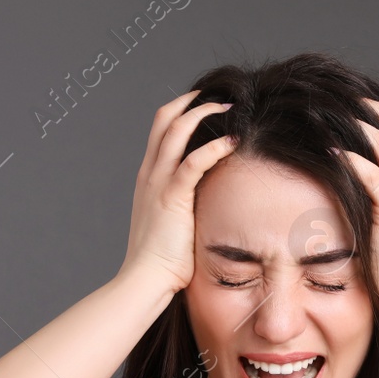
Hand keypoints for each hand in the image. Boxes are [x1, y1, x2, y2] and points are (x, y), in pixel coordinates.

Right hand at [117, 90, 239, 293]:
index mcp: (148, 178)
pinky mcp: (171, 197)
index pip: (161, 129)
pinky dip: (215, 146)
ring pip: (176, 130)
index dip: (183, 110)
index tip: (208, 105)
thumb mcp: (171, 222)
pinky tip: (233, 141)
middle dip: (194, 101)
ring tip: (232, 110)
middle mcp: (149, 174)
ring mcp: (157, 183)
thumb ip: (185, 204)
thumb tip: (212, 198)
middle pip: (165, 119)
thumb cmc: (161, 260)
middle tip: (222, 97)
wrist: (145, 280)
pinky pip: (194, 161)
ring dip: (206, 113)